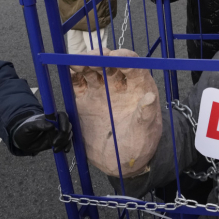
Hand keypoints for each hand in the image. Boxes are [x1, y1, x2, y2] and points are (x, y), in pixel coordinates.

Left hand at [12, 111, 72, 154]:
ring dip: (64, 142)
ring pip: (68, 135)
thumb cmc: (24, 130)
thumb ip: (39, 125)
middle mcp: (56, 124)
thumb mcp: (28, 127)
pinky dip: (67, 146)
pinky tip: (64, 150)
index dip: (65, 122)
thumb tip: (51, 125)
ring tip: (55, 149)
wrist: (22, 141)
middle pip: (68, 126)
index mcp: (49, 118)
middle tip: (54, 143)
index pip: (62, 116)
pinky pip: (67, 142)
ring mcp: (58, 132)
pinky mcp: (58, 141)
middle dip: (64, 135)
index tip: (63, 131)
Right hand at [70, 48, 160, 176]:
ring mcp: (101, 91)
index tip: (117, 55)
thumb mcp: (145, 132)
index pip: (134, 66)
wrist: (119, 163)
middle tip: (93, 56)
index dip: (126, 57)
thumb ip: (146, 115)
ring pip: (92, 69)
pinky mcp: (85, 100)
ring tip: (77, 62)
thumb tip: (151, 98)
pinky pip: (77, 82)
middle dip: (102, 56)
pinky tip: (68, 70)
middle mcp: (120, 85)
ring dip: (85, 62)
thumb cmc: (138, 146)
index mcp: (139, 88)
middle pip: (110, 62)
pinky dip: (72, 74)